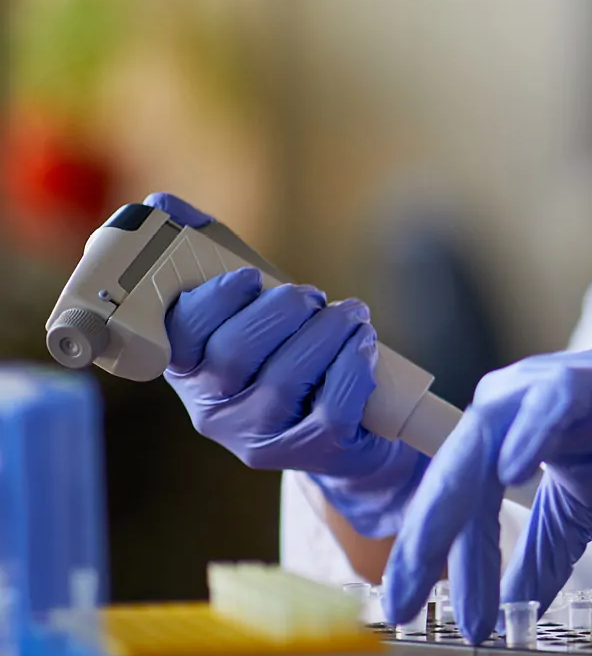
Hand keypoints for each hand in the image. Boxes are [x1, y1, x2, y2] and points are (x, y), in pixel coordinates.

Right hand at [150, 193, 425, 537]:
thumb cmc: (287, 355)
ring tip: (351, 313)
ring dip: (325, 333)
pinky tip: (365, 344)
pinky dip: (353, 367)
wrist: (347, 429)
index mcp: (187, 370)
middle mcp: (214, 409)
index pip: (179, 336)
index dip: (213, 301)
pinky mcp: (309, 451)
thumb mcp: (249, 310)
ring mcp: (259, 435)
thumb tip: (162, 204)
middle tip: (311, 295)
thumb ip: (209, 258)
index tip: (250, 276)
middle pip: (234, 354)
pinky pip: (330, 408)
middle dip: (279, 312)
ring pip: (284, 379)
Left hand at [382, 292, 591, 642]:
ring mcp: (540, 385)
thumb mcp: (581, 511)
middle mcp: (504, 403)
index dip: (428, 558)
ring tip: (435, 564)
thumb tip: (511, 614)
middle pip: (449, 475)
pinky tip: (511, 474)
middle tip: (400, 604)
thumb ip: (542, 555)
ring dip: (455, 507)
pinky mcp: (587, 376)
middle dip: (420, 542)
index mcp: (497, 434)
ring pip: (481, 442)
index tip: (407, 612)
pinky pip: (550, 403)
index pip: (453, 501)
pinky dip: (527, 436)